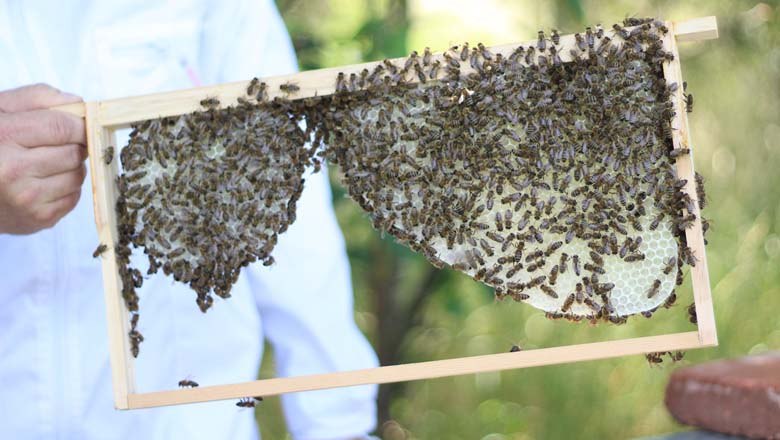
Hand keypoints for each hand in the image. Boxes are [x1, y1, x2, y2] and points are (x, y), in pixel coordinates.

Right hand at [0, 84, 86, 233]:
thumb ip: (37, 98)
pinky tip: (45, 182)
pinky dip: (66, 187)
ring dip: (71, 167)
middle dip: (75, 145)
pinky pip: (74, 197)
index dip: (78, 124)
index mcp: (3, 136)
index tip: (78, 124)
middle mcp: (12, 170)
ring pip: (78, 175)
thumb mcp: (0, 110)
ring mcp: (27, 198)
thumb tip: (78, 104)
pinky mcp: (38, 218)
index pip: (62, 127)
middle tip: (60, 144)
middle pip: (74, 152)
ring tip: (48, 163)